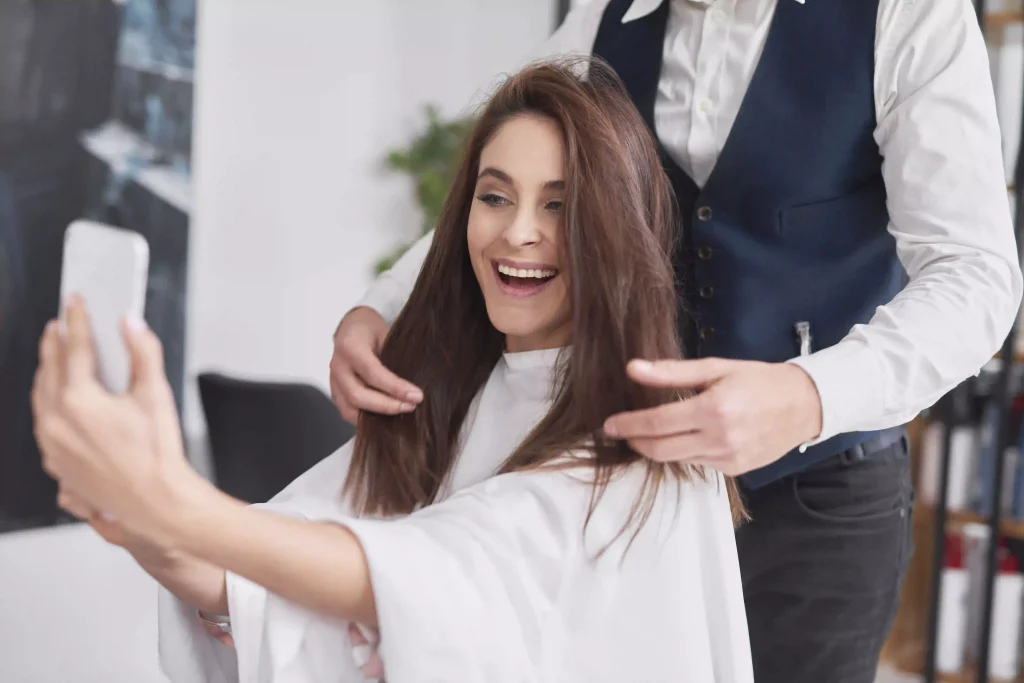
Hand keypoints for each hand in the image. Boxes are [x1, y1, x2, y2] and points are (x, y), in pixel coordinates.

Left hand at [31, 296, 201, 547]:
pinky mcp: (55, 463)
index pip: (75, 348)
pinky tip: (57, 401)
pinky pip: (42, 423)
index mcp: (79, 401)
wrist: (154, 505)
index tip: (76, 303)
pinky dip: (47, 403)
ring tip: (54, 357)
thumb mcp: (156, 395)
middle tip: (59, 324)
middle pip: (49, 370)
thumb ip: (143, 353)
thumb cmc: (156, 457)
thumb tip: (132, 325)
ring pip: (40, 397)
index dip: (77, 321)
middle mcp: (56, 422)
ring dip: (46, 372)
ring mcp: (52, 445)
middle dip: (55, 344)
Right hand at [329, 306, 421, 421]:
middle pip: (358, 395)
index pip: (373, 373)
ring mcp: (333, 381)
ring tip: (400, 412)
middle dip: (387, 406)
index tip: (416, 396)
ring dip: (376, 416)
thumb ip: (396, 357)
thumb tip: (414, 384)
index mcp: (350, 346)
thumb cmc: (372, 329)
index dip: (395, 388)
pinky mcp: (335, 392)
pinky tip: (385, 418)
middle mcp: (338, 365)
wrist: (353, 327)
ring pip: (350, 409)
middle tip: (411, 406)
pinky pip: (348, 412)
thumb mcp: (387, 334)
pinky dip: (366, 419)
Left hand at [602, 358, 822, 475]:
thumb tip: (633, 369)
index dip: (629, 426)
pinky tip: (683, 438)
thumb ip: (671, 372)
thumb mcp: (715, 368)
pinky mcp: (735, 470)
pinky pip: (697, 464)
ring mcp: (728, 459)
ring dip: (657, 448)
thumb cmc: (758, 380)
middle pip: (661, 450)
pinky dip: (684, 452)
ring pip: (677, 460)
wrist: (804, 405)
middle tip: (619, 432)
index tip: (609, 425)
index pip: (658, 424)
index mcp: (713, 409)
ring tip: (648, 432)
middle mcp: (720, 439)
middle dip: (635, 442)